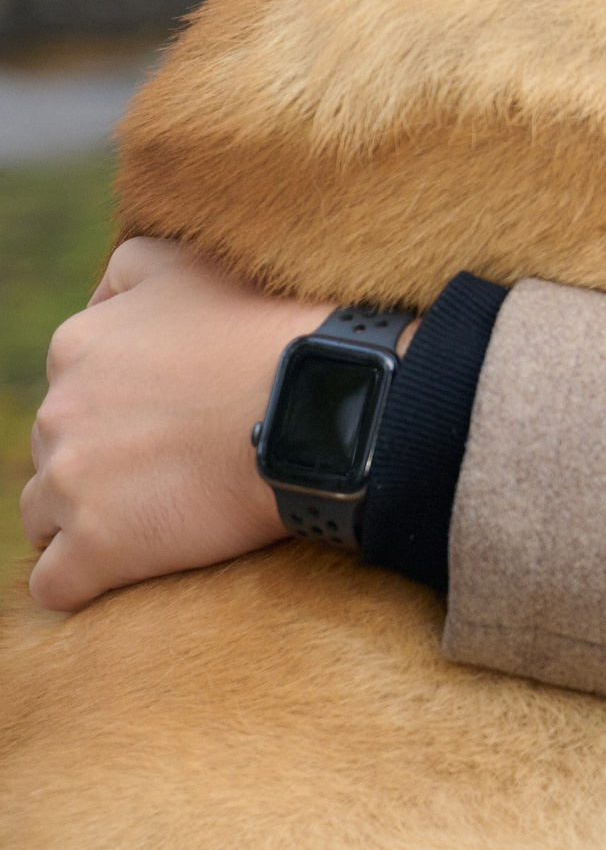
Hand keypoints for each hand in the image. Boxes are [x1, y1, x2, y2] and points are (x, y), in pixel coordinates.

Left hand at [20, 239, 325, 610]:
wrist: (319, 405)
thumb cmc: (271, 330)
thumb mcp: (194, 264)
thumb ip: (131, 268)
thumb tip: (101, 296)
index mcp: (77, 346)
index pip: (68, 388)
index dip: (118, 408)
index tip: (168, 419)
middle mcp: (58, 413)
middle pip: (54, 452)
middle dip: (98, 462)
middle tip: (172, 466)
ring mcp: (71, 485)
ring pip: (42, 518)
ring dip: (84, 520)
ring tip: (151, 518)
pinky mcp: (98, 549)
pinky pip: (56, 585)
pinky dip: (83, 581)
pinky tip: (124, 571)